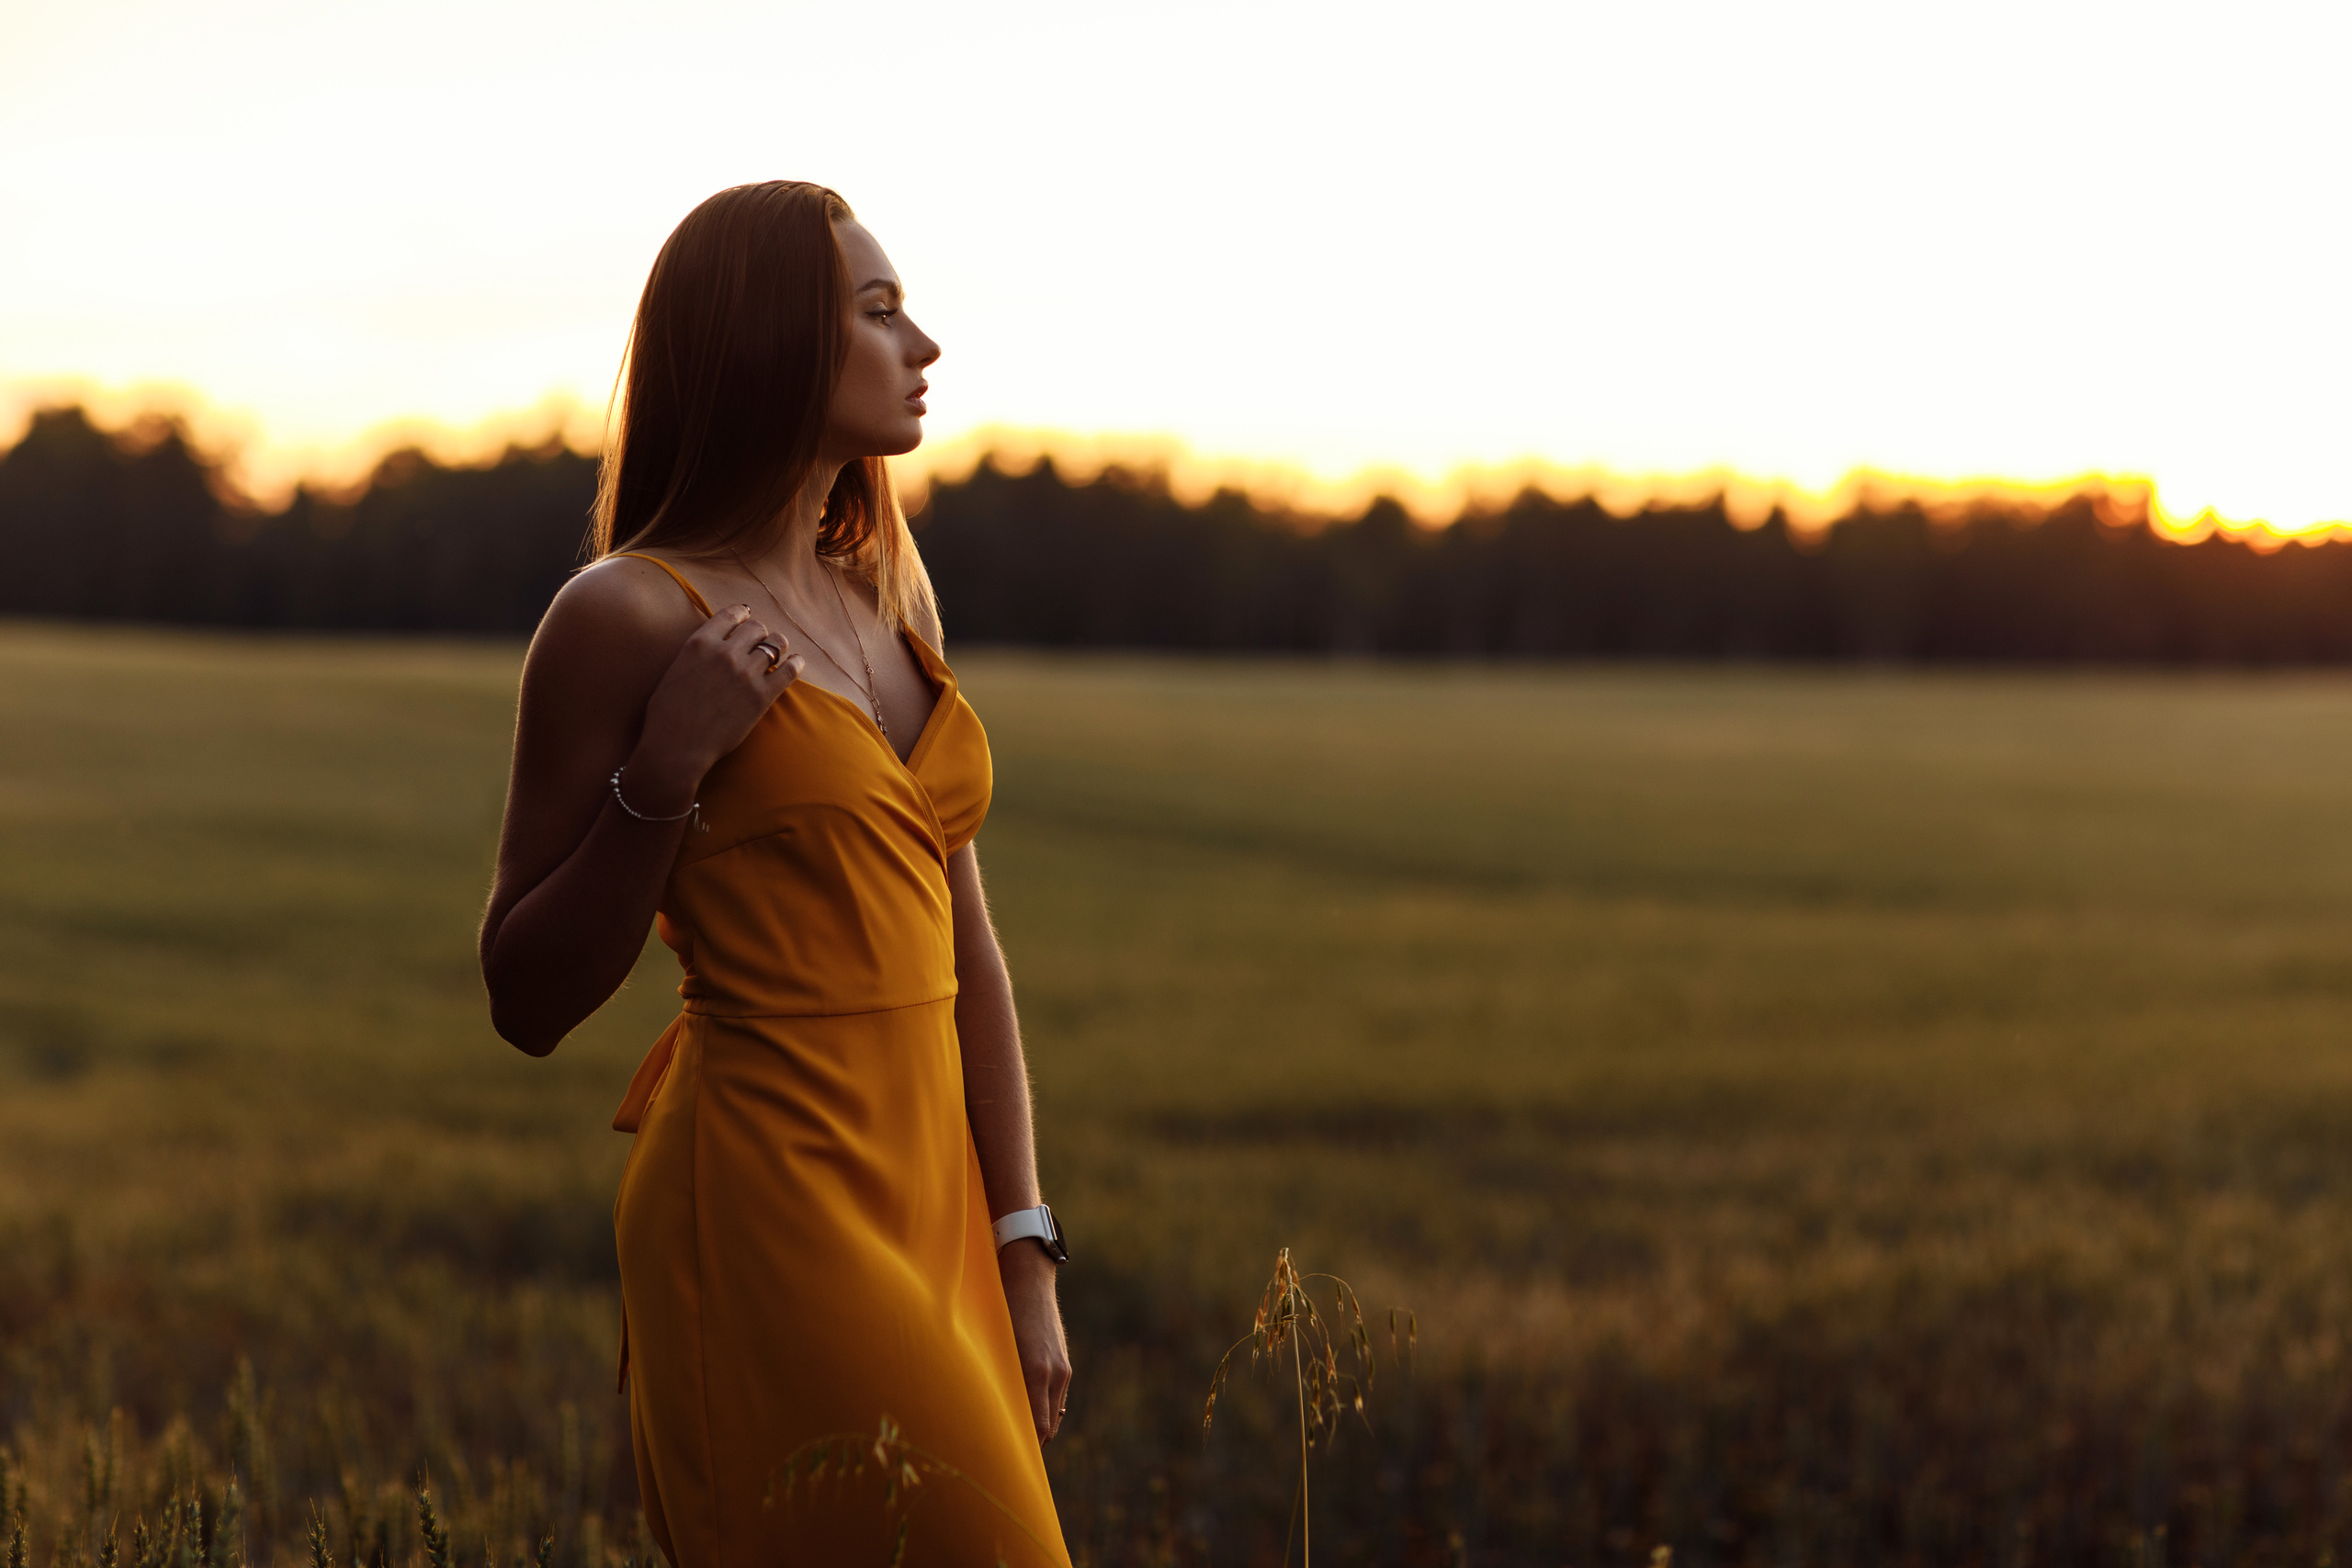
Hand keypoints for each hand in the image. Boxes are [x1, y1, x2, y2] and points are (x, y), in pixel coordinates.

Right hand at [627, 605, 803, 807]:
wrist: (677, 747)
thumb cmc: (667, 715)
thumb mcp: (675, 671)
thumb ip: (696, 654)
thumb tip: (710, 647)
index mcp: (699, 643)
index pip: (731, 614)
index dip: (743, 614)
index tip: (748, 617)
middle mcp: (725, 653)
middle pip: (757, 628)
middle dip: (760, 634)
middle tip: (760, 644)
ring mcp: (745, 673)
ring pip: (776, 644)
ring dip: (778, 648)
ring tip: (778, 654)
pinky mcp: (762, 696)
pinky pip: (790, 670)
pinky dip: (796, 664)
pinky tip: (796, 663)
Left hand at [999, 1243, 1070, 1443]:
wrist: (1028, 1279)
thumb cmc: (1000, 1311)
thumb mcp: (993, 1346)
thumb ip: (997, 1381)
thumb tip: (992, 1413)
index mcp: (1035, 1372)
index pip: (1037, 1429)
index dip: (1024, 1448)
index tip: (1007, 1461)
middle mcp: (1054, 1373)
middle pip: (1048, 1427)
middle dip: (1031, 1444)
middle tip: (1008, 1456)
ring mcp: (1062, 1368)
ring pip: (1053, 1414)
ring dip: (1038, 1427)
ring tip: (1015, 1438)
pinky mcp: (1064, 1362)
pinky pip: (1056, 1398)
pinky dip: (1043, 1409)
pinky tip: (1027, 1411)